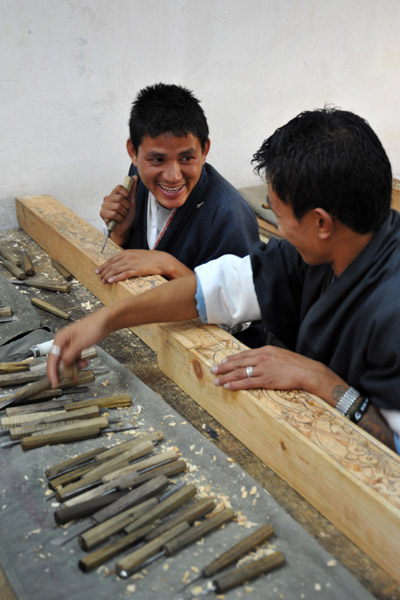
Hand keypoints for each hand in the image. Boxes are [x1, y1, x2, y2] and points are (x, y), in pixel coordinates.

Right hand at [47, 309, 108, 386]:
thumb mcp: (79, 344)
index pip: (52, 359)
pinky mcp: (78, 345)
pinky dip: (80, 361)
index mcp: (60, 339)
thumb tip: (61, 366)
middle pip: (60, 360)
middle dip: (66, 369)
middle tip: (71, 377)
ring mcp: (71, 343)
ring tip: (83, 365)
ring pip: (69, 360)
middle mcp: (63, 341)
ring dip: (75, 365)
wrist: (105, 322)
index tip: (54, 382)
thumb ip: (69, 356)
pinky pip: (75, 357)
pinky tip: (86, 361)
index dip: (52, 372)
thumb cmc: (92, 327)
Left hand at [96, 249, 192, 281]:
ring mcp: (133, 263)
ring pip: (116, 270)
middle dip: (104, 272)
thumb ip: (127, 259)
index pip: (111, 260)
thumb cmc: (150, 259)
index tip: (97, 271)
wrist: (162, 260)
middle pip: (112, 265)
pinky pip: (124, 274)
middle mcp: (128, 257)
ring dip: (108, 276)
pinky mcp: (138, 270)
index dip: (103, 266)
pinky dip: (116, 277)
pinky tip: (111, 281)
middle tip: (99, 278)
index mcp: (127, 253)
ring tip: (103, 281)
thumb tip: (119, 265)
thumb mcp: (137, 256)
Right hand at [100, 176, 137, 242]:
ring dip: (123, 213)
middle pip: (120, 198)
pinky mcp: (102, 214)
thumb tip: (135, 177)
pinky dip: (119, 218)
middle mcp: (107, 199)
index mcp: (113, 194)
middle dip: (126, 207)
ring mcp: (104, 206)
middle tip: (125, 211)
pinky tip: (118, 220)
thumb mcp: (131, 201)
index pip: (119, 187)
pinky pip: (114, 214)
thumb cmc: (127, 215)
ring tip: (122, 216)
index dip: (126, 193)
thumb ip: (132, 189)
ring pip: (117, 206)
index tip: (128, 200)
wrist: (124, 227)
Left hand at [211, 345, 339, 402]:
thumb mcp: (281, 355)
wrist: (308, 371)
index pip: (244, 354)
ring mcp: (263, 369)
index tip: (223, 362)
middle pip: (238, 362)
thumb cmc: (297, 365)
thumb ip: (269, 358)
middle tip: (213, 370)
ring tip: (217, 381)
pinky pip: (247, 382)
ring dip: (226, 377)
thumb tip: (260, 362)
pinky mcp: (266, 380)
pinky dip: (236, 384)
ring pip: (240, 372)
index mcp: (265, 350)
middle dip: (224, 367)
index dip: (232, 359)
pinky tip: (228, 386)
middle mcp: (262, 358)